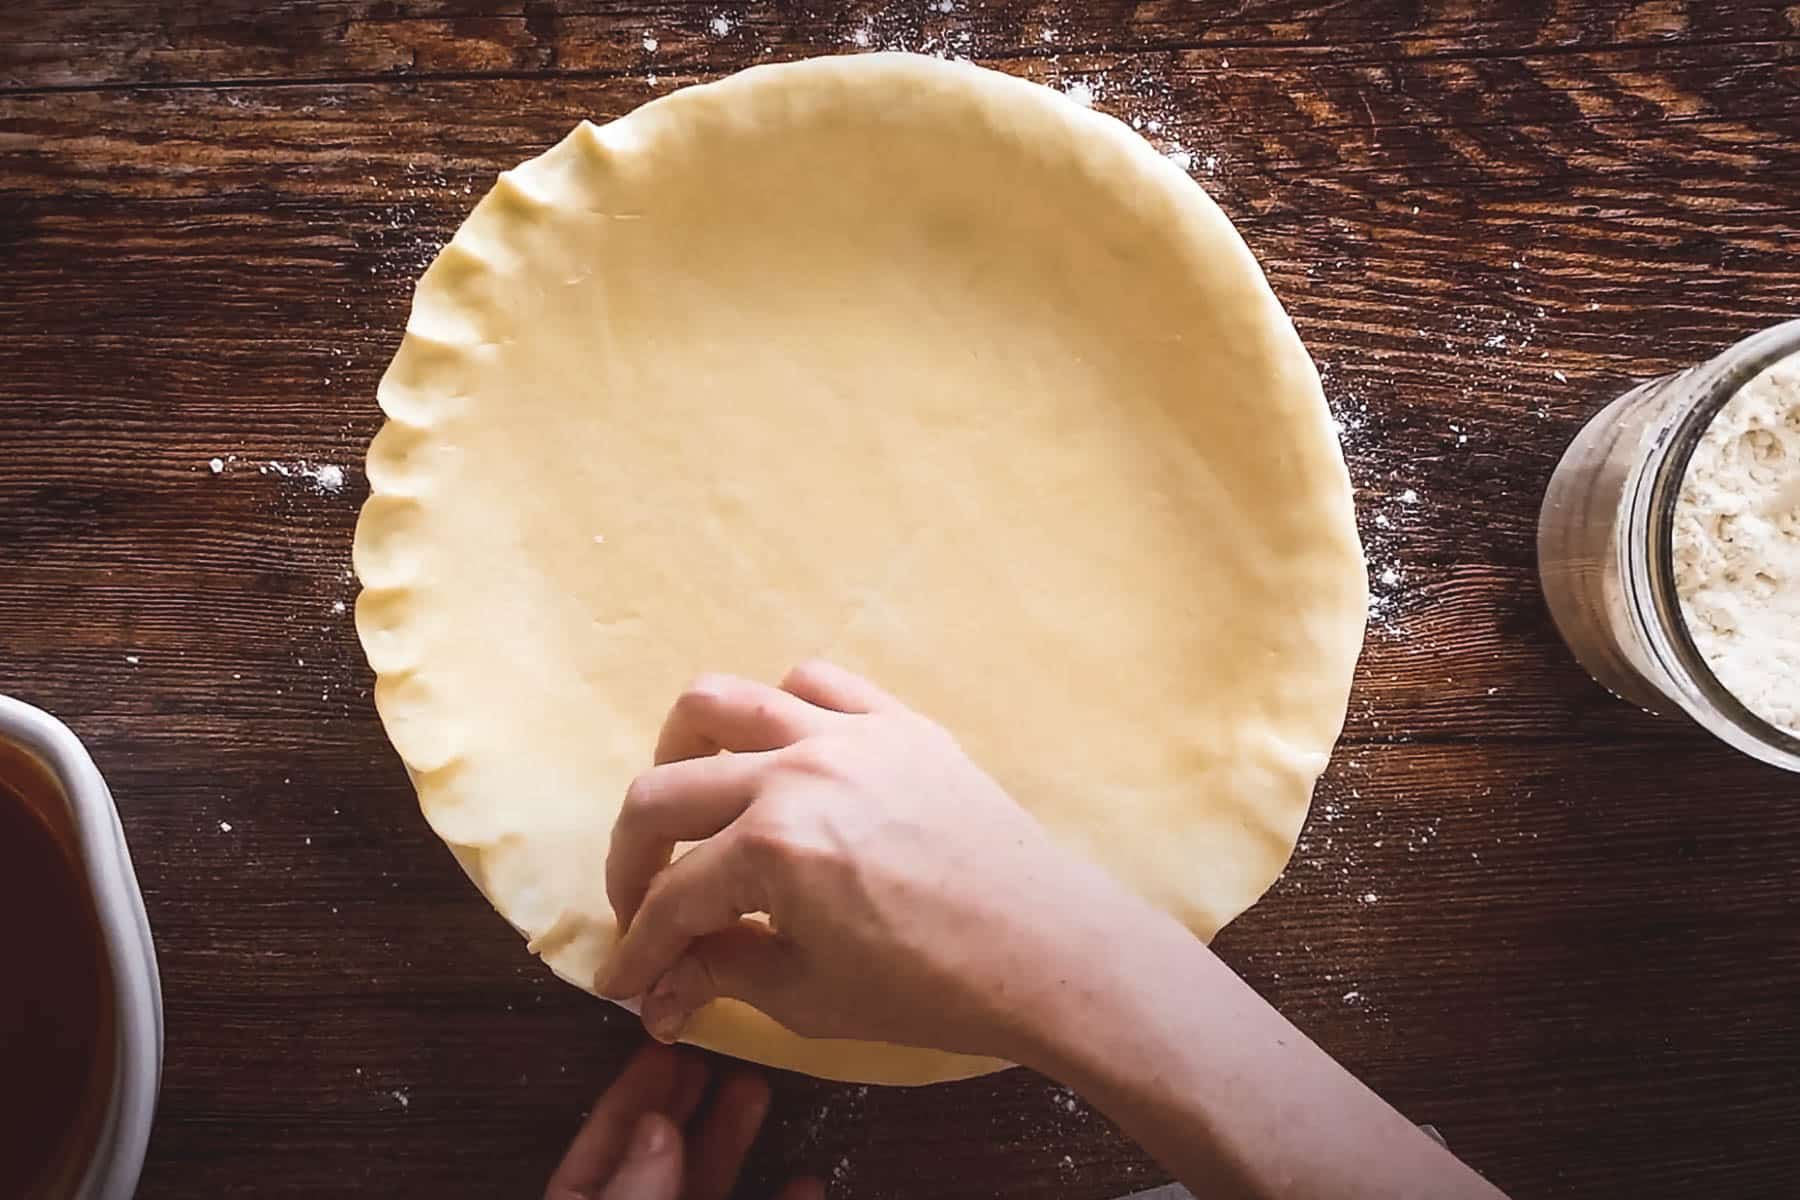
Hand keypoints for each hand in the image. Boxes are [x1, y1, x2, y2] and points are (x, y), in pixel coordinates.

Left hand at [545, 1043, 821, 1199]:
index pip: (598, 1152)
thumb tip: (657, 1122)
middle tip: (717, 1049)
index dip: (629, 1095)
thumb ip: (633, 1191)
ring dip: (734, 1139)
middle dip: (688, 1103)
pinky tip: (809, 1180)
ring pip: (709, 1187)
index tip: (662, 1048)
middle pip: (660, 1159)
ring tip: (758, 1085)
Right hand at [596, 661, 1145, 1059]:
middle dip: (631, 858)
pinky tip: (778, 759)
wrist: (1048, 951)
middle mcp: (797, 772)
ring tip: (688, 803)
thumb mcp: (812, 997)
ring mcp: (850, 735)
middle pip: (664, 792)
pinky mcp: (898, 722)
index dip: (638, 950)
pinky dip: (778, 712)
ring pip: (721, 703)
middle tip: (642, 906)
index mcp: (772, 848)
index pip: (670, 898)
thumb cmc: (934, 987)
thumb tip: (658, 990)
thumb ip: (722, 975)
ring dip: (682, 752)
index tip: (626, 982)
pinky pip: (815, 683)